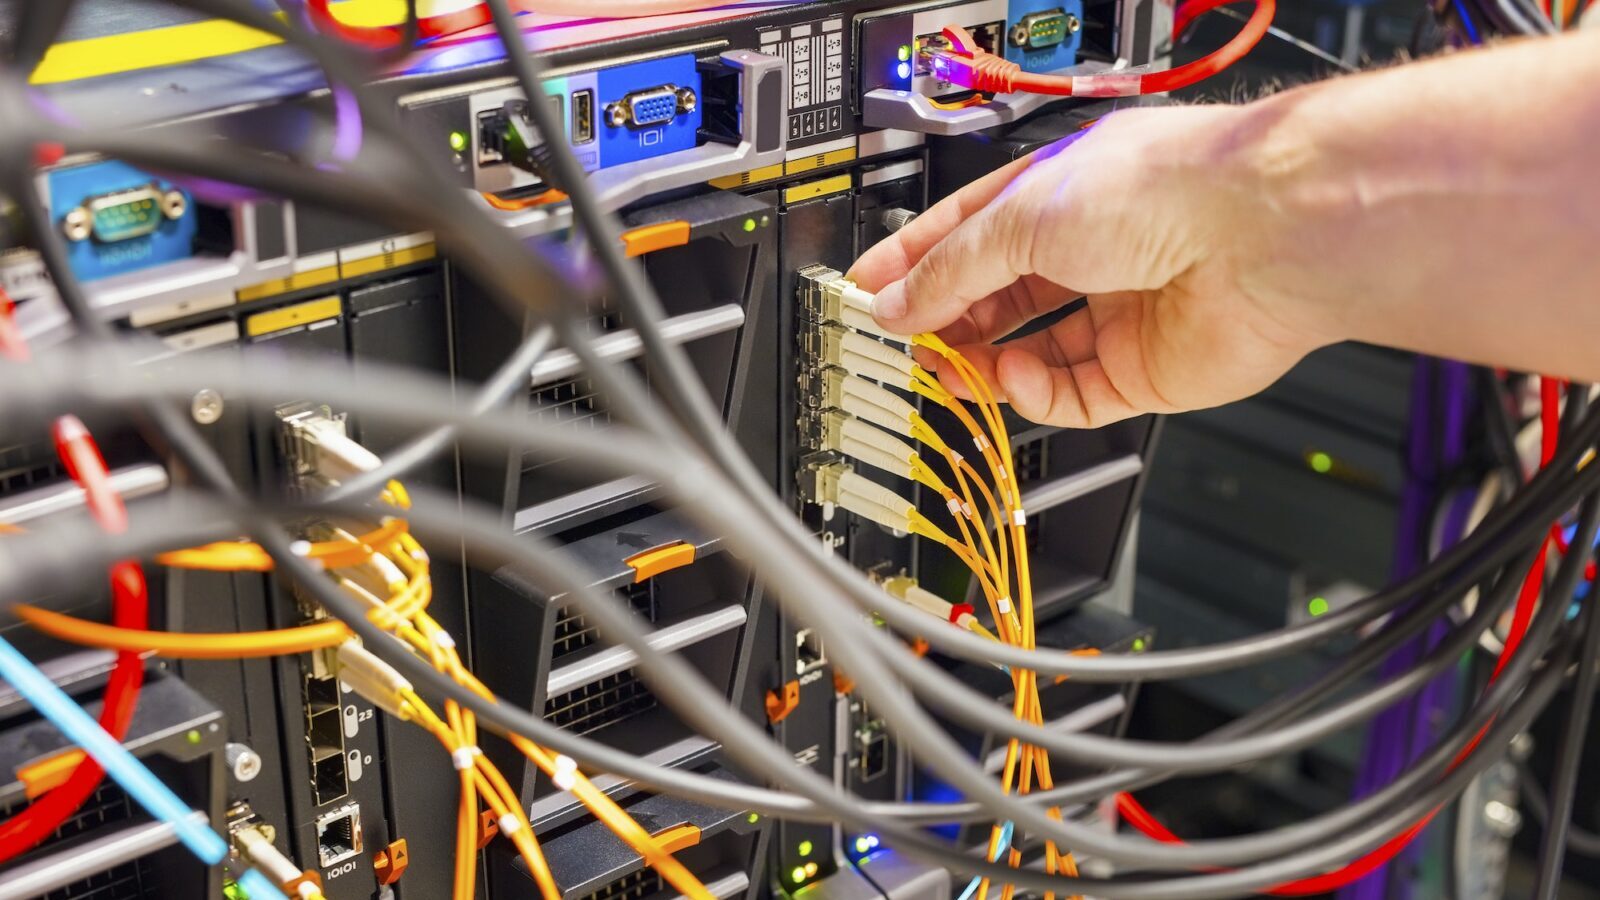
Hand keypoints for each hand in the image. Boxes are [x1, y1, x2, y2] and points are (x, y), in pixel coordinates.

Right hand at [850, 104, 1336, 427]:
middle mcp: (1094, 249)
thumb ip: (951, 270)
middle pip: (997, 296)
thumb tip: (900, 304)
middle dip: (944, 319)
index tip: (870, 291)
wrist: (1262, 237)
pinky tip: (1012, 377)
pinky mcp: (1144, 371)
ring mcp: (1120, 312)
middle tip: (900, 340)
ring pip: (1029, 352)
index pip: (969, 231)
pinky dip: (1034, 392)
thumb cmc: (1167, 190)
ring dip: (980, 362)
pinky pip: (1070, 394)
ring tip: (943, 368)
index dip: (916, 261)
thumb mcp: (1021, 217)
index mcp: (1062, 193)